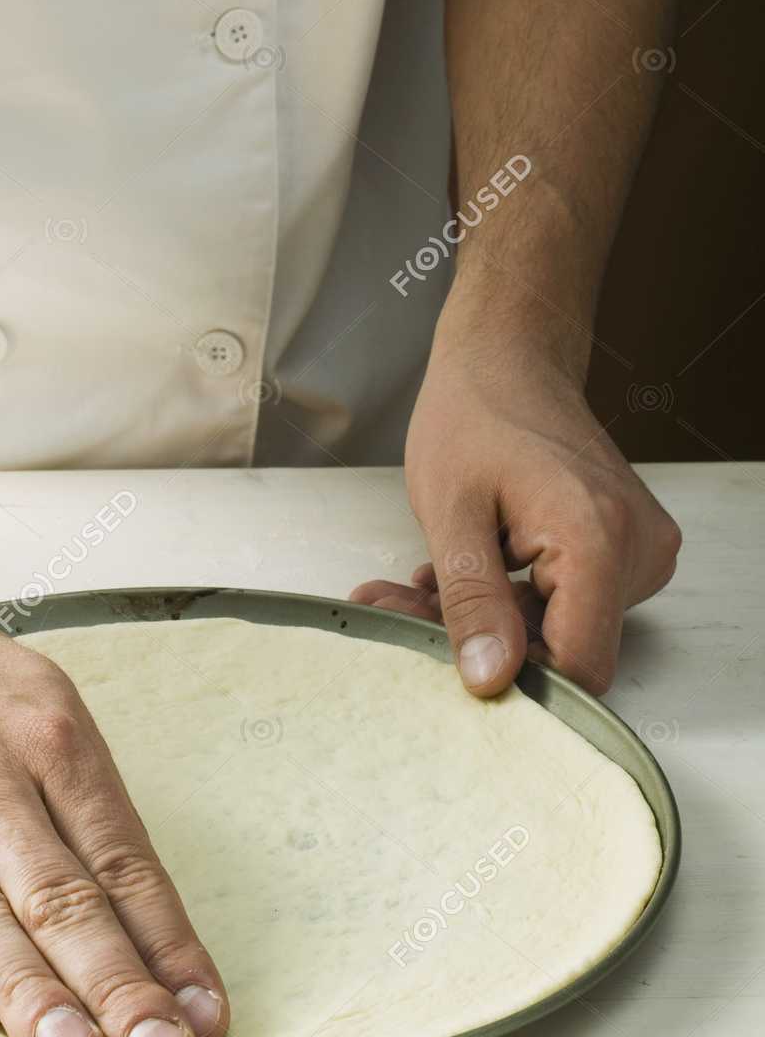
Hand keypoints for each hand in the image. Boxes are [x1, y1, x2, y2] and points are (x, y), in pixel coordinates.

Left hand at [351, 329, 681, 696]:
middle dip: (479, 640)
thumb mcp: (450, 511)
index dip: (513, 679)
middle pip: (564, 646)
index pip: (578, 667)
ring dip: (486, 617)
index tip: (446, 659)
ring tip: (417, 583)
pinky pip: (567, 601)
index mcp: (598, 541)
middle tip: (399, 605)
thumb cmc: (475, 413)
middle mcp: (637, 550)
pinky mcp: (625, 548)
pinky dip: (509, 597)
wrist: (509, 357)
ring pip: (559, 627)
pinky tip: (460, 572)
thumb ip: (471, 601)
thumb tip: (489, 678)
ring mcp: (638, 550)